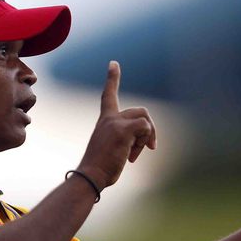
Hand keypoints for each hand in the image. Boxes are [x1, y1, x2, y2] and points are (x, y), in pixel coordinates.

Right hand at [77, 61, 156, 189]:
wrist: (90, 176)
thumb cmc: (100, 167)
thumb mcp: (112, 148)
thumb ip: (125, 138)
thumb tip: (147, 142)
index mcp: (104, 120)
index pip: (108, 95)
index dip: (112, 78)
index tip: (114, 63)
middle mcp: (109, 118)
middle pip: (141, 111)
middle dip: (149, 130)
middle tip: (147, 148)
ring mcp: (115, 123)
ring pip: (145, 118)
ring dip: (146, 137)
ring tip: (135, 154)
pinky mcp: (122, 130)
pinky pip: (145, 128)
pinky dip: (145, 142)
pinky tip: (133, 156)